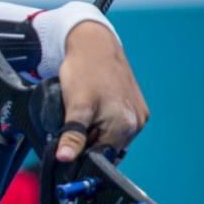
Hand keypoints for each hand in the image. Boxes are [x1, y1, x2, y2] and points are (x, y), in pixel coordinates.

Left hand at [55, 21, 148, 161]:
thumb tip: (64, 158)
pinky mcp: (136, 108)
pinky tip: (95, 107)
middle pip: (105, 149)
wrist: (95, 45)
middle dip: (87, 142)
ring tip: (86, 111)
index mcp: (124, 127)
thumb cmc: (85, 71)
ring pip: (110, 137)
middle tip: (75, 121)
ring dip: (95, 132)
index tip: (66, 144)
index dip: (79, 153)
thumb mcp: (75, 105)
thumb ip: (72, 135)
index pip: (98, 158)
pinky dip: (103, 122)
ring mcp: (138, 116)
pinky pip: (117, 125)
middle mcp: (136, 124)